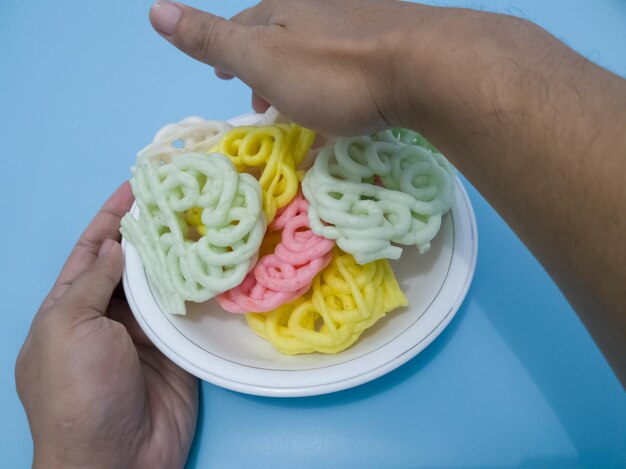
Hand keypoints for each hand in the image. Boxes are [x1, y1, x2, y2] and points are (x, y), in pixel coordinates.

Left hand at [16, 183, 197, 468]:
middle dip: (152, 230)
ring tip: (204, 220)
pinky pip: (187, 310)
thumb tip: (118, 247)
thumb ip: (93, 283)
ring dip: (179, 255)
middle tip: (182, 196)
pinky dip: (199, 287)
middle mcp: (108, 314)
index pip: (91, 250)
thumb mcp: (69, 328)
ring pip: (163, 282)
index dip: (111, 217)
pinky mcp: (177, 347)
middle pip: (131, 262)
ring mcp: (144, 331)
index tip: (136, 185)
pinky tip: (215, 262)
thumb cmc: (78, 390)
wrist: (117, 458)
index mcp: (69, 306)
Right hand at [149, 0, 440, 134]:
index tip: (220, 78)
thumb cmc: (335, 73)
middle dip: (265, 68)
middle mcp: (319, 8)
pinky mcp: (391, 40)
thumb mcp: (262, 59)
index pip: (244, 27)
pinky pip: (348, 60)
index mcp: (283, 10)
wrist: (424, 68)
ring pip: (316, 49)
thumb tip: (154, 8)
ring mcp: (358, 22)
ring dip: (300, 77)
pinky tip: (344, 98)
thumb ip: (212, 39)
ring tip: (297, 108)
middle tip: (262, 105)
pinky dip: (333, 80)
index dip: (228, 53)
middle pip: (282, 37)